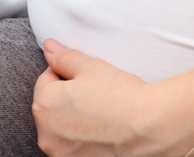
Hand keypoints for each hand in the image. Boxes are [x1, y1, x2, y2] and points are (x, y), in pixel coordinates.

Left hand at [32, 39, 172, 155]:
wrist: (148, 128)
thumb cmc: (120, 96)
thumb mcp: (91, 67)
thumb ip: (64, 57)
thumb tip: (49, 47)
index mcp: (44, 105)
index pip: (46, 80)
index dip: (68, 73)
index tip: (87, 77)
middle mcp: (46, 134)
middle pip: (52, 107)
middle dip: (68, 98)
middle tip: (96, 94)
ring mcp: (60, 154)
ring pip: (62, 129)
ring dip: (74, 120)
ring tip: (102, 113)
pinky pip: (74, 146)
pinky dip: (84, 139)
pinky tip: (103, 131)